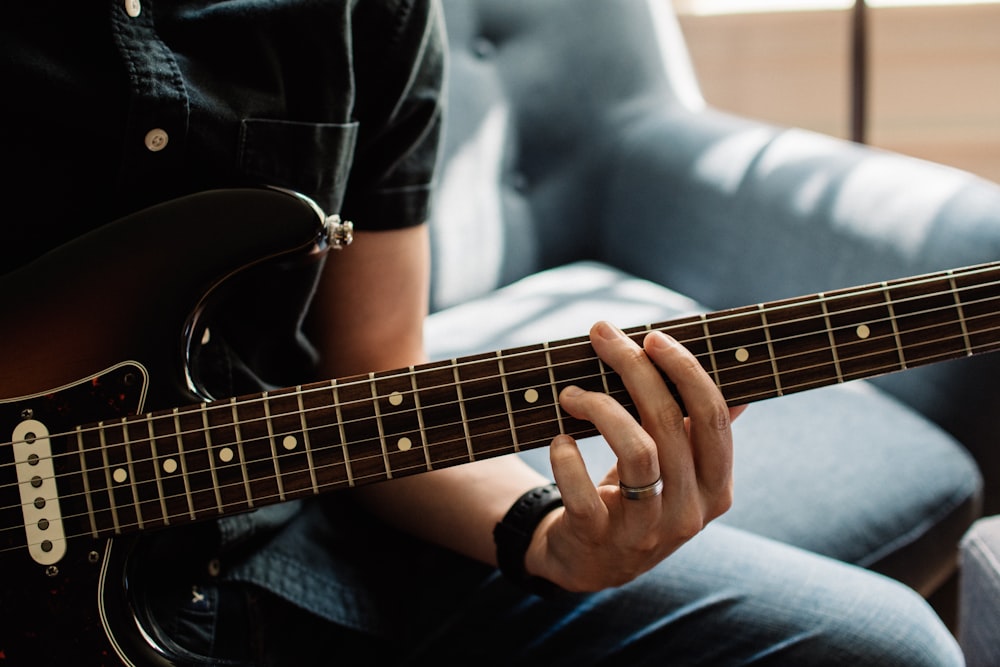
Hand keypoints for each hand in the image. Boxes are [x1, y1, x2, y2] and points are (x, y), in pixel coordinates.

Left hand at [524, 321, 744, 591]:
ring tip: (570, 393)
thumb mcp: (677, 472)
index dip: (685, 369)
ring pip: (637, 451)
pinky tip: (559, 440)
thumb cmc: (636, 500)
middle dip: (634, 368)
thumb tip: (741, 389)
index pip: (713, 416)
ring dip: (600, 407)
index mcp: (716, 487)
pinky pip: (584, 492)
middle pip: (670, 422)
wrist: (590, 563)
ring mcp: (646, 529)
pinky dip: (567, 458)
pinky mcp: (598, 538)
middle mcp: (689, 510)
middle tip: (602, 336)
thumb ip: (700, 433)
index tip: (653, 336)